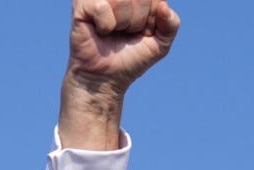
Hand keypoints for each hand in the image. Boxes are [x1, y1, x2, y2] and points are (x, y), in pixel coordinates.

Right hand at [59, 0, 179, 149]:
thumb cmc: (131, 59)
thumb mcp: (160, 44)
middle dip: (138, 21)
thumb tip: (163, 5)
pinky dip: (106, 25)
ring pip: (122, 0)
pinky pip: (102, 6)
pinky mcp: (82, 5)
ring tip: (114, 32)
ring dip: (123, 24)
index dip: (153, 19)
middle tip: (126, 33)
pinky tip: (100, 31)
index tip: (143, 32)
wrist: (106, 78)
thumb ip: (171, 24)